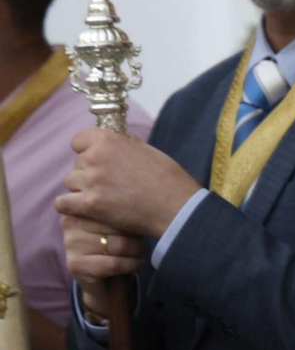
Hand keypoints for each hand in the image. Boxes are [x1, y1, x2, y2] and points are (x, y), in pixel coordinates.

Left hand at [55, 128, 200, 239]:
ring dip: (83, 190)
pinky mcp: (90, 205)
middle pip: (77, 164)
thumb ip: (126, 144)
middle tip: (110, 185)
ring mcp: (91, 181)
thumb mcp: (149, 150)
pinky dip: (71, 207)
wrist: (177, 207)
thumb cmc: (169, 179)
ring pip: (71, 182)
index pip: (78, 140)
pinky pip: (63, 203)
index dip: (88, 150)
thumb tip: (118, 140)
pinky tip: (84, 210)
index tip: (99, 160)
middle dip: (90, 173)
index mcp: (108, 140)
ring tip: (104, 199)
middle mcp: (95, 157)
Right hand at [59, 213, 143, 315]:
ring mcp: (70, 242)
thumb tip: (141, 201)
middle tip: (142, 241)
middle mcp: (70, 221)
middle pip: (118, 223)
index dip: (133, 215)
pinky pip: (114, 263)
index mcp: (80, 204)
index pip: (115, 205)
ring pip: (119, 244)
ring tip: (139, 252)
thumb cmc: (119, 243)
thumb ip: (123, 208)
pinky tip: (135, 263)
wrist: (108, 281)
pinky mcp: (74, 264)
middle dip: (137, 234)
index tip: (139, 222)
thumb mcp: (122, 220)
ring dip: (137, 250)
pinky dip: (131, 264)